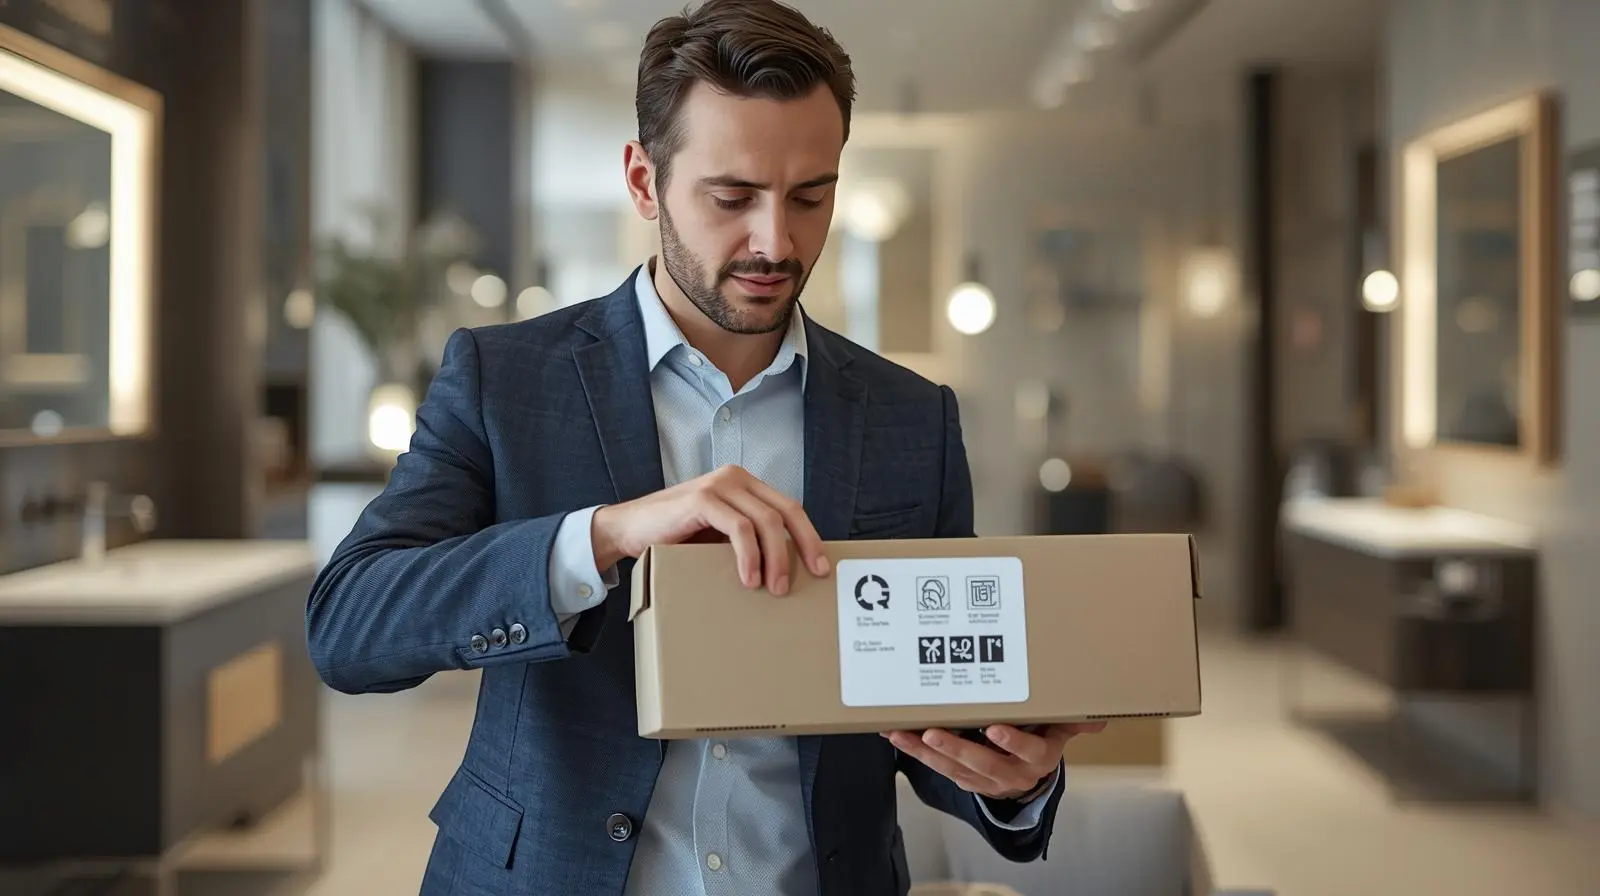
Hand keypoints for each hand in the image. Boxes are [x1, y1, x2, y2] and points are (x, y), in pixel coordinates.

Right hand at [591, 464, 829, 594]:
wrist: (629, 530)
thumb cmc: (677, 537)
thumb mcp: (720, 537)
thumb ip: (749, 540)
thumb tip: (786, 568)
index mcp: (745, 485)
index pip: (789, 508)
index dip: (809, 537)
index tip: (821, 566)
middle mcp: (736, 478)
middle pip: (786, 512)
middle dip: (803, 547)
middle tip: (809, 578)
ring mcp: (719, 485)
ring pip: (766, 521)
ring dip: (776, 558)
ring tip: (774, 588)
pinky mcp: (702, 499)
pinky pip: (739, 528)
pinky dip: (749, 556)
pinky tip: (749, 578)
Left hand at [882, 722, 1106, 799]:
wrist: (1028, 778)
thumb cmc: (1040, 740)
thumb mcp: (1059, 730)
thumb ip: (1072, 721)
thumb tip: (1099, 719)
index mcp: (1038, 759)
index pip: (1028, 752)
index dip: (1012, 742)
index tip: (995, 728)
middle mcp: (1011, 774)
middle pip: (983, 764)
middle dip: (956, 748)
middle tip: (933, 732)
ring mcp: (985, 780)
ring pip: (954, 768)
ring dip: (926, 752)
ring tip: (904, 735)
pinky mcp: (965, 781)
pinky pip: (939, 769)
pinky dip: (918, 754)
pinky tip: (900, 738)